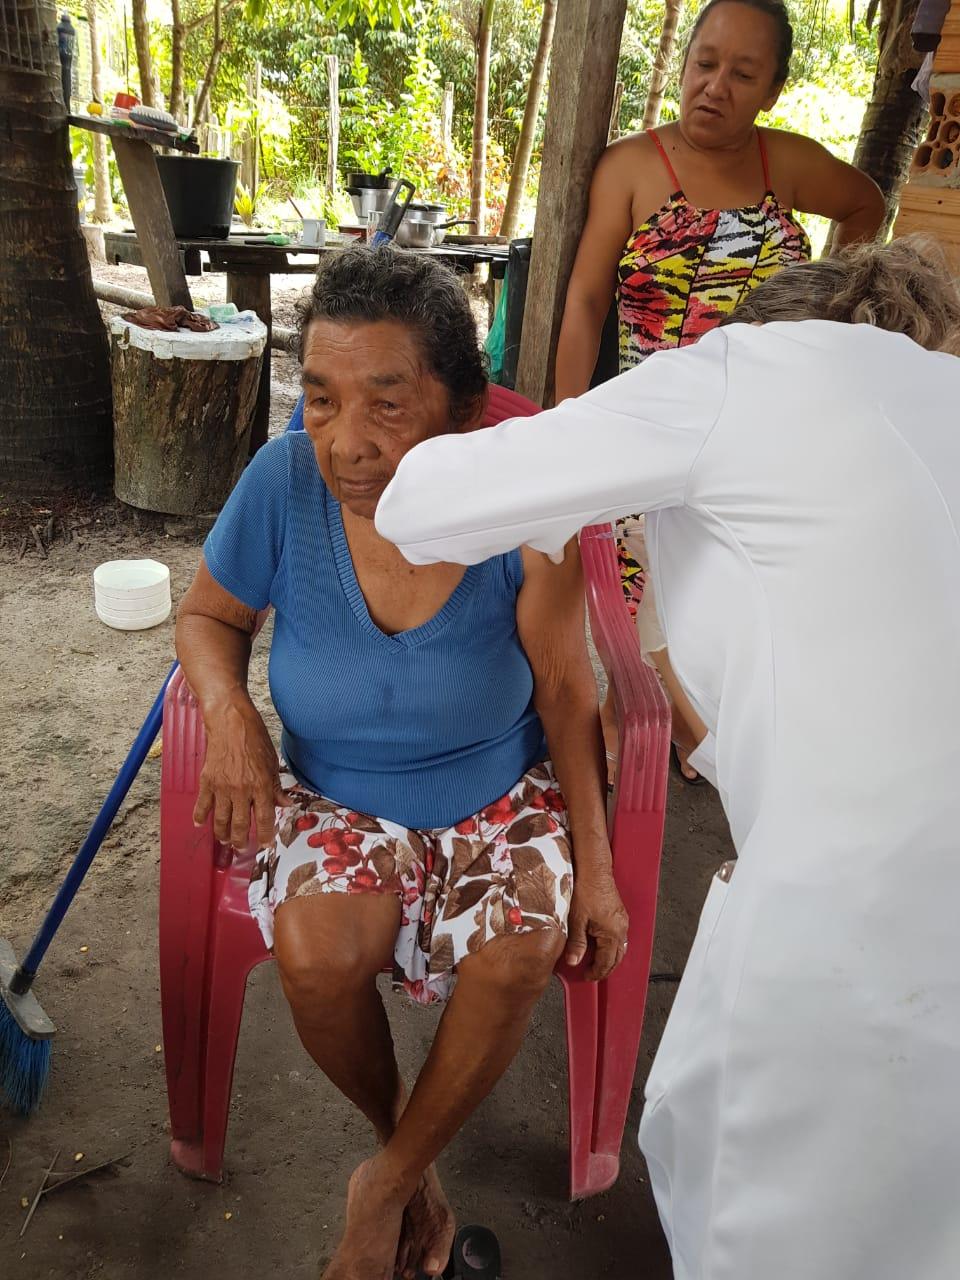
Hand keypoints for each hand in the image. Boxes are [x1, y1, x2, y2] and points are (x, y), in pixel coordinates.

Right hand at [193, 693, 289, 847]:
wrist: (230, 721)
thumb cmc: (254, 737)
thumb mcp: (272, 761)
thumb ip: (276, 786)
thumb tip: (285, 804)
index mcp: (261, 785)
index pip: (264, 818)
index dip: (265, 834)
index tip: (265, 844)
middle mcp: (242, 790)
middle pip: (240, 824)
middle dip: (240, 840)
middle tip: (241, 847)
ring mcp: (222, 787)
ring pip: (221, 819)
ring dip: (222, 833)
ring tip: (224, 841)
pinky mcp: (207, 781)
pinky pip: (203, 804)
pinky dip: (200, 816)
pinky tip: (199, 824)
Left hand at [565, 870, 628, 980]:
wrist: (594, 870)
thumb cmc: (585, 890)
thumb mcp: (576, 920)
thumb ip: (576, 943)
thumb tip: (574, 961)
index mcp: (612, 933)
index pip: (606, 962)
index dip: (596, 972)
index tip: (586, 976)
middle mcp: (621, 928)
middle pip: (617, 958)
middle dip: (605, 968)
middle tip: (592, 974)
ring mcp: (622, 921)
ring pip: (620, 947)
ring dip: (609, 957)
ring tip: (596, 962)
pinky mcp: (620, 913)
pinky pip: (619, 936)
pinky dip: (611, 945)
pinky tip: (601, 944)